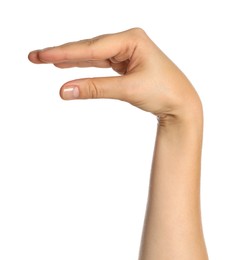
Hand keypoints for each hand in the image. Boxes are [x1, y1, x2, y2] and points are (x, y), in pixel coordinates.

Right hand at [28, 28, 201, 122]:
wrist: (180, 102)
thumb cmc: (164, 91)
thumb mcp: (128, 89)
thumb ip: (95, 89)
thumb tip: (65, 90)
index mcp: (132, 39)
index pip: (91, 48)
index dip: (64, 53)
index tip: (42, 56)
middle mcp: (127, 41)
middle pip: (89, 48)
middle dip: (63, 54)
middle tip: (36, 56)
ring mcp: (125, 51)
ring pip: (92, 55)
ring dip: (71, 59)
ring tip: (47, 60)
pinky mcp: (124, 63)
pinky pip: (100, 63)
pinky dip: (85, 66)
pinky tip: (70, 64)